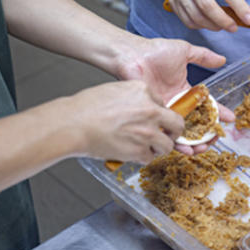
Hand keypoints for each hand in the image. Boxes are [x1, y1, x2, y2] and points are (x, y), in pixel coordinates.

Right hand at [66, 81, 183, 163]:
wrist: (71, 124)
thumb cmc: (85, 108)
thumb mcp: (114, 91)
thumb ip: (133, 98)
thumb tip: (139, 106)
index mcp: (143, 90)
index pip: (162, 104)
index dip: (158, 114)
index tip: (155, 120)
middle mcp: (150, 109)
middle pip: (177, 123)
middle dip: (173, 131)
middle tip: (167, 135)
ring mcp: (147, 131)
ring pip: (167, 144)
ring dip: (159, 148)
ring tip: (149, 148)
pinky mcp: (139, 149)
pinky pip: (150, 157)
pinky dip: (142, 158)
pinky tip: (132, 154)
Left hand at [116, 36, 233, 154]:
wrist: (132, 56)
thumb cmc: (155, 51)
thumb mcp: (184, 51)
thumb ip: (204, 57)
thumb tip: (222, 60)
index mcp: (186, 91)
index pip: (206, 104)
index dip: (219, 112)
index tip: (230, 120)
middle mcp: (177, 103)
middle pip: (196, 123)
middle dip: (207, 133)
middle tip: (215, 138)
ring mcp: (165, 111)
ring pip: (182, 131)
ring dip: (193, 142)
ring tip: (202, 148)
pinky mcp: (153, 116)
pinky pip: (166, 132)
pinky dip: (175, 142)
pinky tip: (185, 149)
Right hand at [168, 0, 249, 31]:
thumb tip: (244, 13)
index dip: (240, 7)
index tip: (249, 20)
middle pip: (207, 5)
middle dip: (223, 20)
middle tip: (234, 28)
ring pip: (196, 16)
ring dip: (213, 26)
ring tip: (222, 26)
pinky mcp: (173, 2)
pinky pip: (188, 21)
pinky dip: (201, 26)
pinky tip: (209, 23)